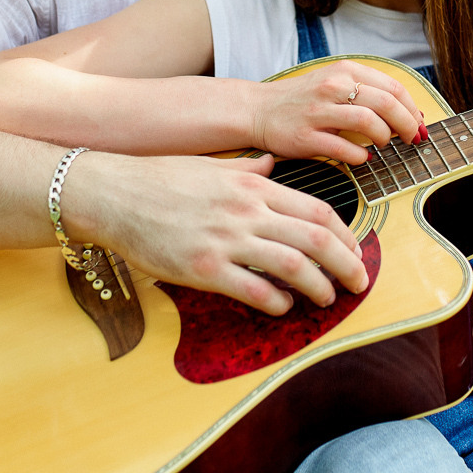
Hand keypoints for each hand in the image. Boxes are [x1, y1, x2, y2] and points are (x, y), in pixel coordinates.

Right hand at [64, 151, 368, 315]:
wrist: (113, 194)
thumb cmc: (161, 179)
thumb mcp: (214, 166)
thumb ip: (250, 170)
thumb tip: (273, 166)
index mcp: (254, 185)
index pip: (319, 211)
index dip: (347, 236)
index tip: (356, 252)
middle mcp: (247, 211)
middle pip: (317, 239)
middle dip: (348, 265)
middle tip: (359, 283)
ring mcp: (226, 240)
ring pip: (294, 266)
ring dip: (320, 287)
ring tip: (327, 298)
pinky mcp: (203, 268)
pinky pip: (254, 290)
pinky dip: (277, 302)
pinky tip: (283, 307)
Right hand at [252, 59, 426, 164]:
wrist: (259, 110)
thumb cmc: (304, 100)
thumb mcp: (336, 82)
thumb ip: (370, 92)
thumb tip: (411, 113)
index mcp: (345, 71)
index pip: (393, 87)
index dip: (413, 109)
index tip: (420, 125)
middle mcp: (332, 87)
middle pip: (386, 103)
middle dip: (407, 125)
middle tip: (412, 139)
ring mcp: (318, 112)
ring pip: (368, 122)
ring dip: (384, 137)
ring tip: (383, 144)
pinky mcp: (306, 137)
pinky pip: (344, 149)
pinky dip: (360, 156)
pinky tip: (361, 157)